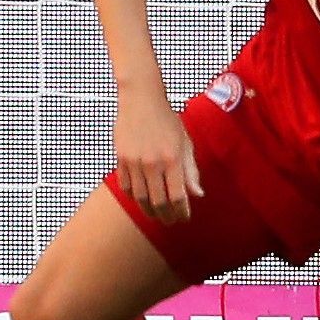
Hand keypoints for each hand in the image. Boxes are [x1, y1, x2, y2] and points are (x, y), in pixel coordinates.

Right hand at [112, 94, 202, 220]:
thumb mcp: (185, 143)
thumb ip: (191, 170)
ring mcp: (134, 161)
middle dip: (166, 216)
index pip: (179, 196)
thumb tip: (198, 195)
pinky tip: (141, 199)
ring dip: (149, 210)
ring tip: (156, 214)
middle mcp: (153, 163)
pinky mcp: (121, 157)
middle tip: (170, 221)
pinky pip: (126, 185)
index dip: (182, 212)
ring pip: (141, 198)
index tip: (184, 218)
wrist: (141, 98)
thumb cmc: (167, 120)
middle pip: (159, 202)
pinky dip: (133, 197)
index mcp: (173, 159)